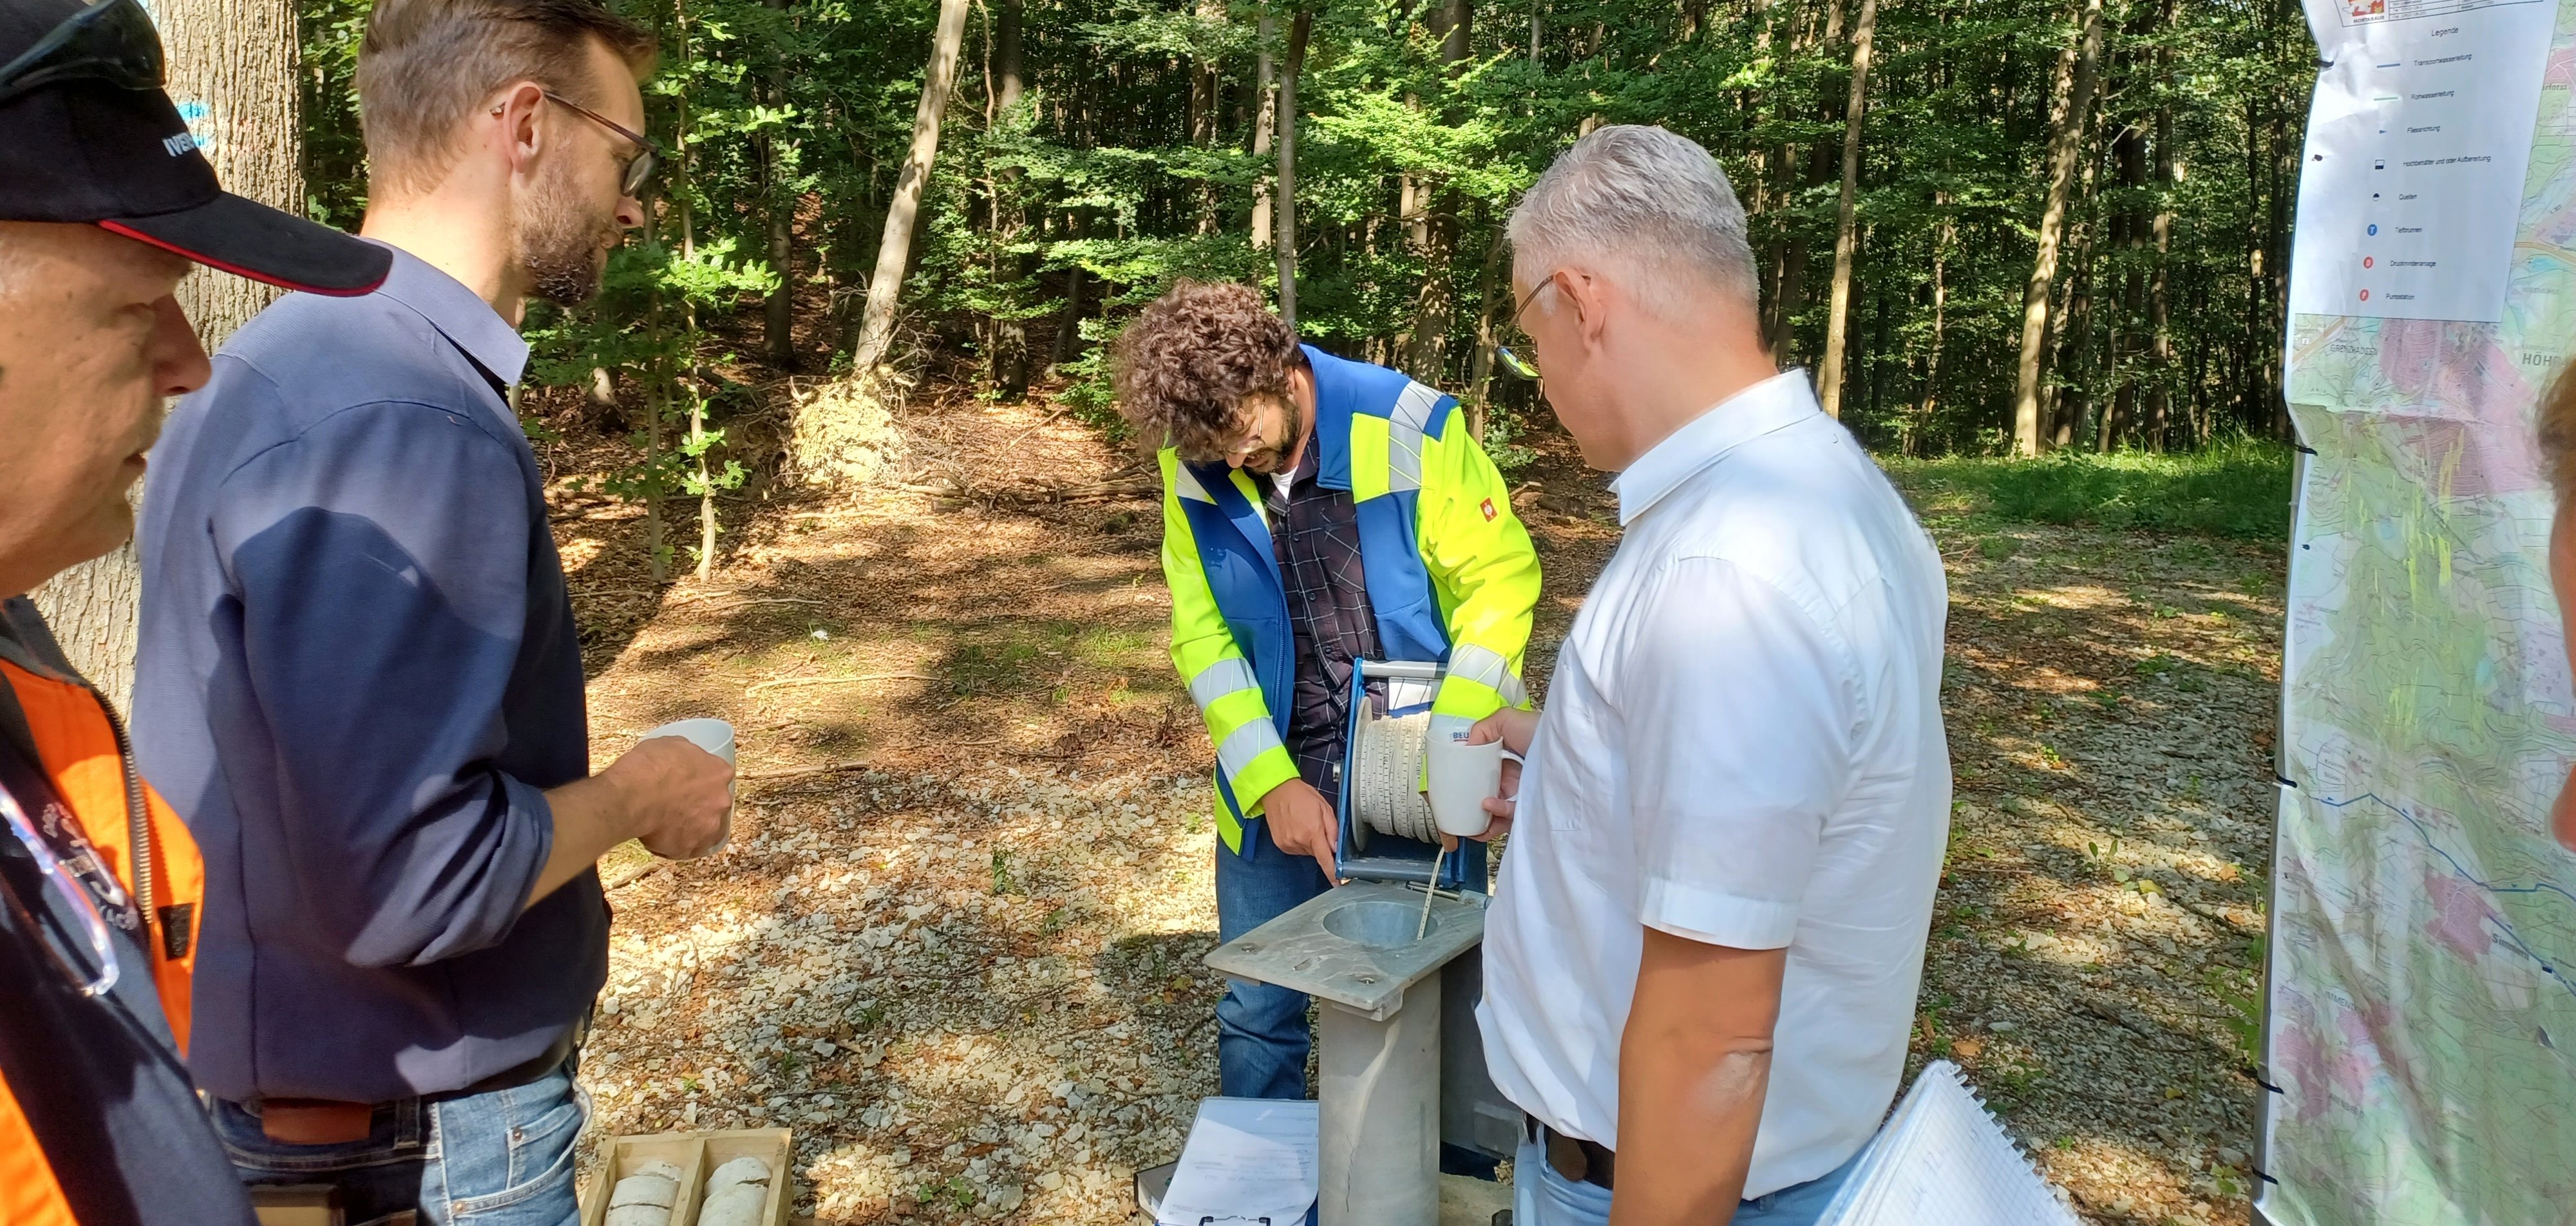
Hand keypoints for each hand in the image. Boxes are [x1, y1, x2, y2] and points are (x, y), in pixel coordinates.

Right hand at [605, 735, 735, 858]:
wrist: (632, 796)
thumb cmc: (648, 768)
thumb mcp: (670, 744)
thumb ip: (686, 754)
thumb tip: (682, 759)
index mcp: (719, 772)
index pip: (718, 777)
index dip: (702, 780)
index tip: (689, 783)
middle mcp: (721, 800)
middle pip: (714, 804)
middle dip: (699, 804)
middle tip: (676, 803)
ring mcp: (709, 827)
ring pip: (705, 829)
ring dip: (692, 827)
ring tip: (669, 823)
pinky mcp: (691, 847)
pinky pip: (687, 849)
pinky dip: (677, 844)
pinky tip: (661, 837)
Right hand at [1257, 777, 1341, 884]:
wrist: (1276, 790)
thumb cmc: (1301, 796)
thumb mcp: (1324, 808)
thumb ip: (1333, 830)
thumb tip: (1337, 848)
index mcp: (1312, 831)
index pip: (1325, 859)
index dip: (1333, 873)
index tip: (1339, 882)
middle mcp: (1298, 841)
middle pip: (1317, 853)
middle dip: (1320, 844)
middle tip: (1315, 826)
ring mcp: (1288, 844)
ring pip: (1306, 852)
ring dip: (1308, 842)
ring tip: (1303, 824)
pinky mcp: (1280, 844)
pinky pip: (1295, 849)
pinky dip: (1298, 842)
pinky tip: (1295, 828)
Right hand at [1458, 708, 1536, 843]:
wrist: (1568, 746)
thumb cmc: (1541, 730)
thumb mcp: (1506, 719)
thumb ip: (1482, 730)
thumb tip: (1466, 748)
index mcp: (1507, 761)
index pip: (1482, 775)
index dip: (1467, 782)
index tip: (1453, 786)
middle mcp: (1513, 780)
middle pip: (1486, 795)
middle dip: (1469, 805)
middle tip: (1455, 809)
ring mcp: (1521, 795)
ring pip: (1494, 811)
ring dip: (1478, 816)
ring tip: (1467, 818)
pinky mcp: (1529, 807)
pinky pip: (1508, 814)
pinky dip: (1495, 811)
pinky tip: (1487, 804)